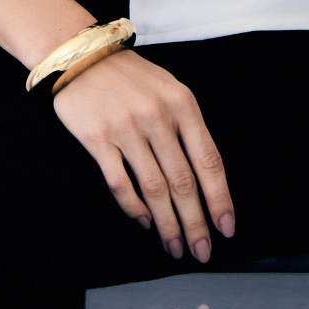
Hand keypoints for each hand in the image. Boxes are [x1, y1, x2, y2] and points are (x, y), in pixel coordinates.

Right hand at [52, 49, 234, 260]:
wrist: (82, 56)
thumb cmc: (131, 77)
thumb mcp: (169, 89)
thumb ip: (186, 126)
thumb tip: (203, 176)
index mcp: (183, 103)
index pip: (208, 159)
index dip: (220, 197)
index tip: (227, 227)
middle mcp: (158, 117)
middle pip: (183, 181)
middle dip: (196, 222)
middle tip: (202, 251)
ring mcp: (127, 128)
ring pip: (154, 188)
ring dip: (168, 224)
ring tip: (176, 247)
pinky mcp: (98, 139)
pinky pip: (120, 182)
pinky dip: (134, 208)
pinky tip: (145, 223)